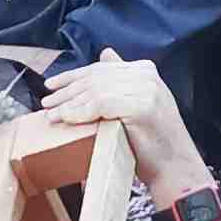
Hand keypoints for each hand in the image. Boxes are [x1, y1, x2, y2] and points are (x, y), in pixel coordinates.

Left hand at [37, 53, 213, 199]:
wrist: (175, 167)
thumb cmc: (153, 141)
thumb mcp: (139, 102)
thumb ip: (122, 79)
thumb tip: (105, 53)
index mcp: (145, 70)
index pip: (100, 68)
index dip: (72, 76)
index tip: (51, 85)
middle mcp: (147, 75)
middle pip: (95, 78)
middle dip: (66, 91)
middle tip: (46, 103)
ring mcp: (146, 89)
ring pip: (95, 90)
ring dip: (68, 104)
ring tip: (51, 114)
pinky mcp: (142, 106)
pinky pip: (101, 104)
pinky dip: (81, 112)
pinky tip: (67, 119)